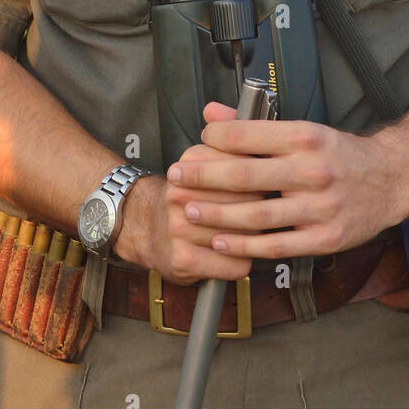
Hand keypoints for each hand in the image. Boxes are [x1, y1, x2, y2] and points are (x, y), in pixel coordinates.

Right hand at [114, 141, 255, 283]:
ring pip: (243, 235)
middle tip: (260, 211)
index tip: (263, 183)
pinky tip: (233, 255)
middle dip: (261, 208)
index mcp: (191, 164)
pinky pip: (234, 265)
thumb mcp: (203, 161)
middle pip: (248, 201)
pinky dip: (241, 263)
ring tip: (246, 232)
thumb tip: (265, 143)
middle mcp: (180, 194)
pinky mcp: (182, 259)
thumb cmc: (185, 194)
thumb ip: (233, 146)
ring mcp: (179, 228)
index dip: (261, 179)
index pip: (245, 168)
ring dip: (253, 238)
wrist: (143, 225)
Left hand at [165, 103, 408, 260]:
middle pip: (244, 175)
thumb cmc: (341, 153)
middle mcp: (312, 170)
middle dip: (202, 177)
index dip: (214, 139)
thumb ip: (253, 124)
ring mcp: (320, 207)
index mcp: (305, 137)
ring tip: (189, 210)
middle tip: (176, 177)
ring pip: (256, 215)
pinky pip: (275, 246)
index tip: (197, 142)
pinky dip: (243, 247)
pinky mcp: (325, 238)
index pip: (248, 135)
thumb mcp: (304, 129)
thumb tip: (210, 114)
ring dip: (216, 214)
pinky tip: (220, 241)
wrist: (393, 179)